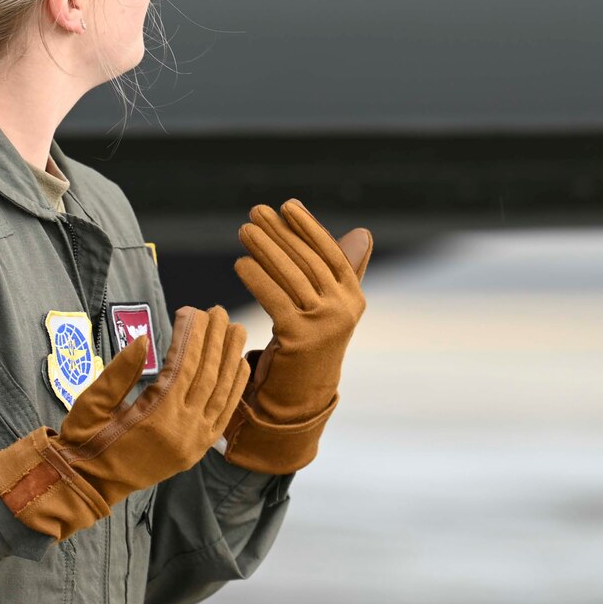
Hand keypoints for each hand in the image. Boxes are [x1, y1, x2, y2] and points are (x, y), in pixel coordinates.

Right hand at [0, 305, 248, 539]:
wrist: (88, 485)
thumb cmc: (85, 440)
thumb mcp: (93, 403)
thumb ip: (120, 371)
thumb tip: (143, 339)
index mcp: (156, 417)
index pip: (184, 366)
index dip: (191, 335)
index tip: (193, 310)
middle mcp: (182, 431)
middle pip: (208, 375)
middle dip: (215, 340)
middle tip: (219, 310)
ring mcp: (194, 443)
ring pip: (222, 393)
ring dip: (231, 359)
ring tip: (236, 329)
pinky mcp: (197, 451)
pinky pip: (224, 415)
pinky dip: (234, 389)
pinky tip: (239, 365)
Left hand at [223, 199, 372, 471]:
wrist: (299, 397)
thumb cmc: (309, 344)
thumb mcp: (328, 306)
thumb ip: (339, 271)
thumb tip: (362, 233)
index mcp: (353, 297)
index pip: (330, 253)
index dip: (309, 228)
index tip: (287, 206)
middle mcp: (344, 309)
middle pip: (308, 261)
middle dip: (280, 233)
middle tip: (256, 212)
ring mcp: (325, 324)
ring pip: (291, 276)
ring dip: (265, 249)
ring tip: (244, 230)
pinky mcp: (300, 337)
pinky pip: (275, 298)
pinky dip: (256, 278)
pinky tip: (240, 263)